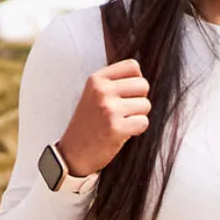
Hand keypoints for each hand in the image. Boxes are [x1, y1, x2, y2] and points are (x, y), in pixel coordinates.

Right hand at [55, 59, 151, 176]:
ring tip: (120, 122)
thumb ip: (114, 82)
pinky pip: (143, 122)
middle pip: (143, 85)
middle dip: (139, 99)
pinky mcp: (116, 128)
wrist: (73, 153)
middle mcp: (102, 91)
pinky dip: (136, 130)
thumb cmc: (88, 124)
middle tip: (124, 111)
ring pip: (146, 105)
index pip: (132, 66)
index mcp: (96, 79)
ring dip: (138, 116)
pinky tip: (121, 132)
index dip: (135, 80)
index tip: (125, 93)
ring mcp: (109, 109)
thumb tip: (141, 76)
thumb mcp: (94, 94)